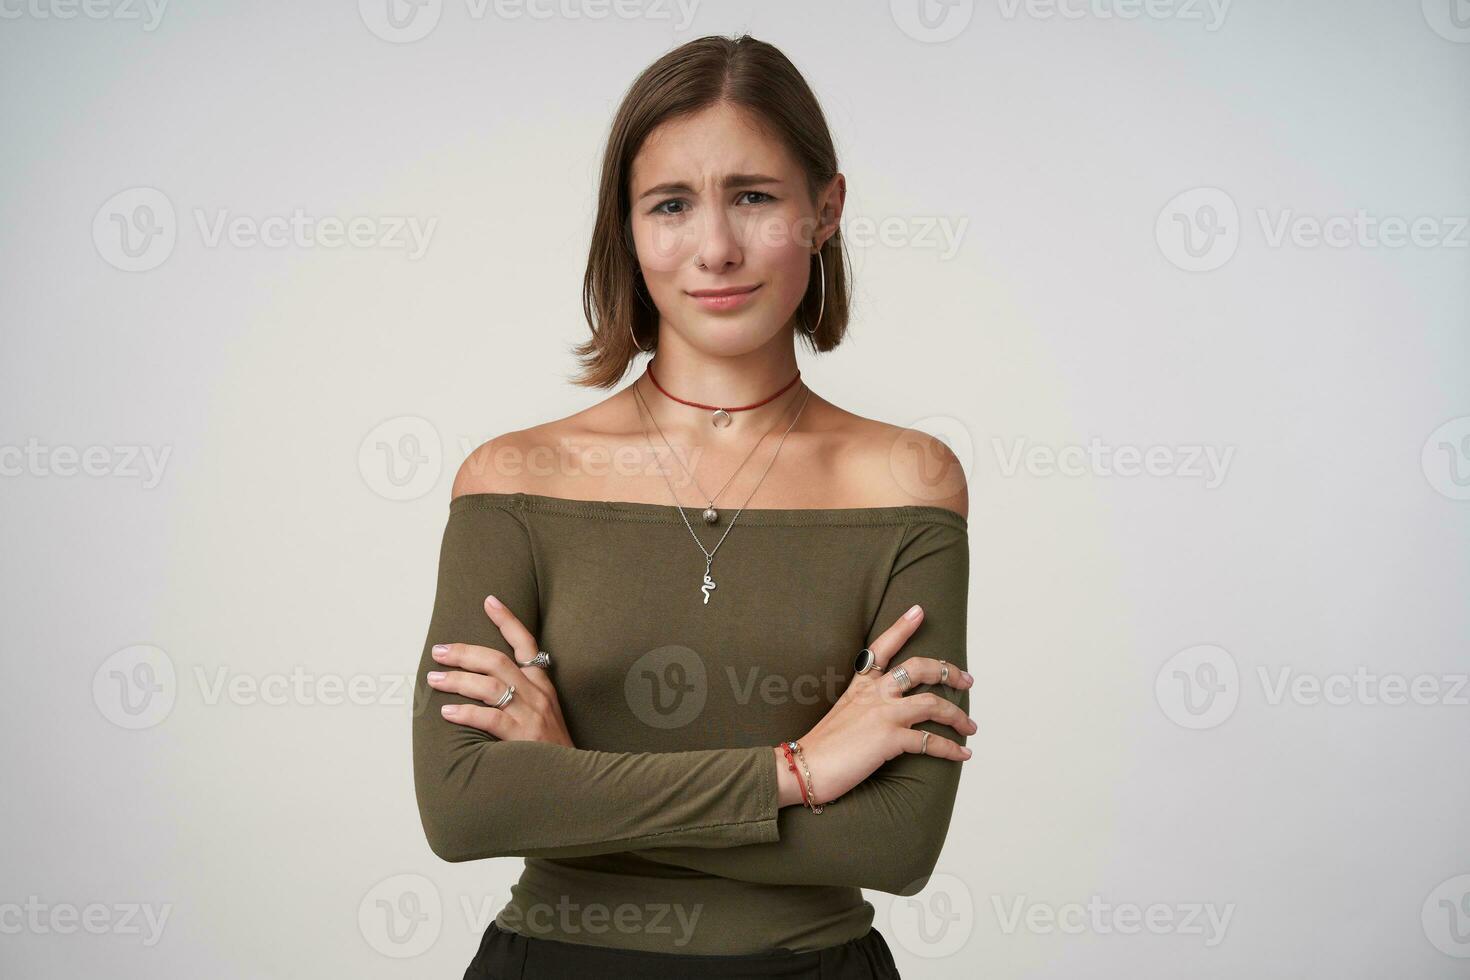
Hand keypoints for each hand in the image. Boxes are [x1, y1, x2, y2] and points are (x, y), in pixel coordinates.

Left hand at [426, 594, 573, 746]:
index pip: (526, 643)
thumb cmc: (551, 748)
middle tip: (439, 651)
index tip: (489, 601)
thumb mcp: (545, 713)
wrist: (574, 778)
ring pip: (489, 686)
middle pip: (497, 661)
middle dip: (464, 653)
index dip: (507, 621)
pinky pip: (490, 718)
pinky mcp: (523, 737)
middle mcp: (537, 694)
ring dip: (457, 680)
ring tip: (434, 679)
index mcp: (542, 685)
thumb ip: (522, 696)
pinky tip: (447, 712)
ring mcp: (531, 714)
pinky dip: (466, 713)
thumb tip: (486, 681)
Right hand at [782, 605, 975, 805]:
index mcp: (860, 686)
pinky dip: (951, 748)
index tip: (919, 611)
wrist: (802, 767)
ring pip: (932, 703)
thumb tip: (884, 714)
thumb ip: (864, 707)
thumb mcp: (842, 714)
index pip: (882, 647)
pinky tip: (963, 754)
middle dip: (948, 671)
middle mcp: (873, 694)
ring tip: (970, 726)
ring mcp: (882, 714)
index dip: (902, 627)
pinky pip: (929, 741)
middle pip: (918, 668)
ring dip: (957, 716)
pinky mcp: (888, 739)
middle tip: (966, 679)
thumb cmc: (821, 747)